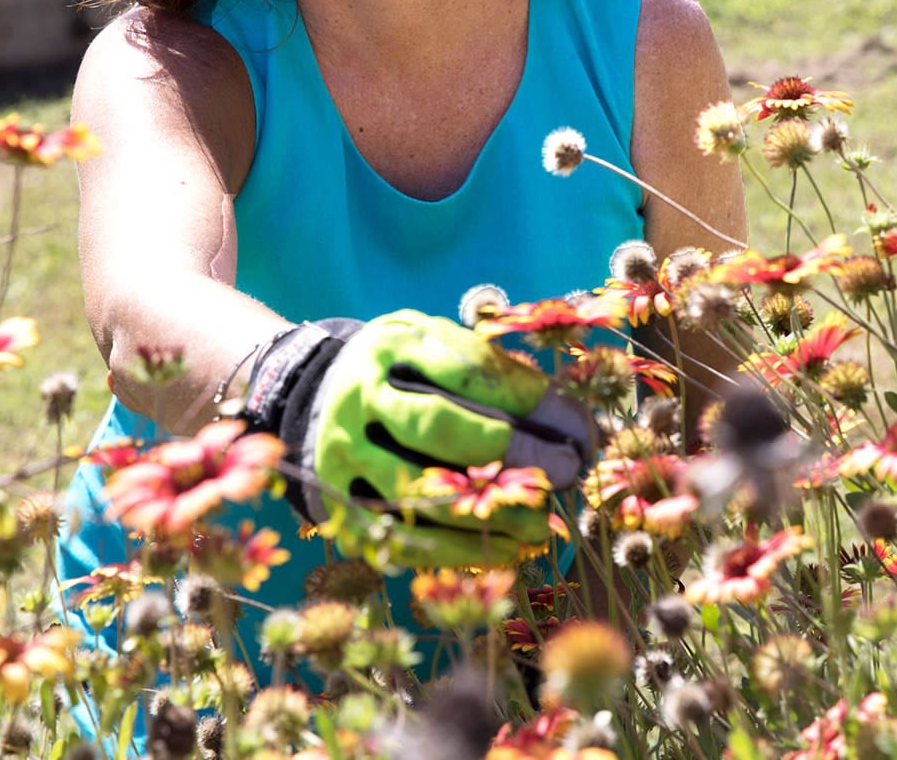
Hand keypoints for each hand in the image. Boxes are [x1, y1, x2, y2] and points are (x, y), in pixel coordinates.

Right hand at [241, 312, 592, 567]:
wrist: (316, 400)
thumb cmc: (408, 374)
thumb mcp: (443, 349)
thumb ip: (498, 374)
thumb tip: (576, 426)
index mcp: (393, 345)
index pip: (469, 371)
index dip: (531, 401)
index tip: (580, 428)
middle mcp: (360, 397)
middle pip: (440, 427)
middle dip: (512, 452)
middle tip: (565, 470)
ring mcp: (343, 455)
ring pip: (419, 490)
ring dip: (488, 512)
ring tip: (544, 523)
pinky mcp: (340, 510)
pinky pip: (402, 540)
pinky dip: (459, 551)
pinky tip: (508, 550)